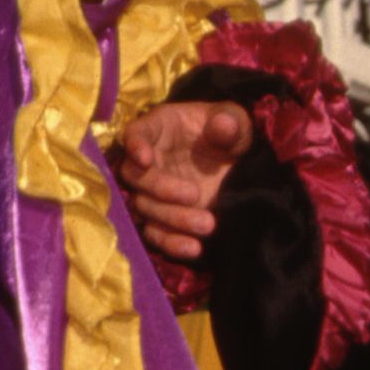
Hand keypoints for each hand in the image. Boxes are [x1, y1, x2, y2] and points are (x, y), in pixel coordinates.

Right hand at [109, 99, 252, 261]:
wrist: (234, 163)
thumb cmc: (227, 132)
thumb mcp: (234, 120)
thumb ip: (229, 121)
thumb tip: (223, 125)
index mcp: (159, 129)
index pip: (135, 134)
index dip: (135, 146)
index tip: (145, 158)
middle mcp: (148, 162)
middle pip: (135, 177)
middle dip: (161, 189)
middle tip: (194, 195)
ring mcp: (153, 193)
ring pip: (145, 208)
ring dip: (172, 219)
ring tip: (208, 224)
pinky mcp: (163, 218)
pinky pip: (155, 234)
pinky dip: (171, 243)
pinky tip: (194, 248)